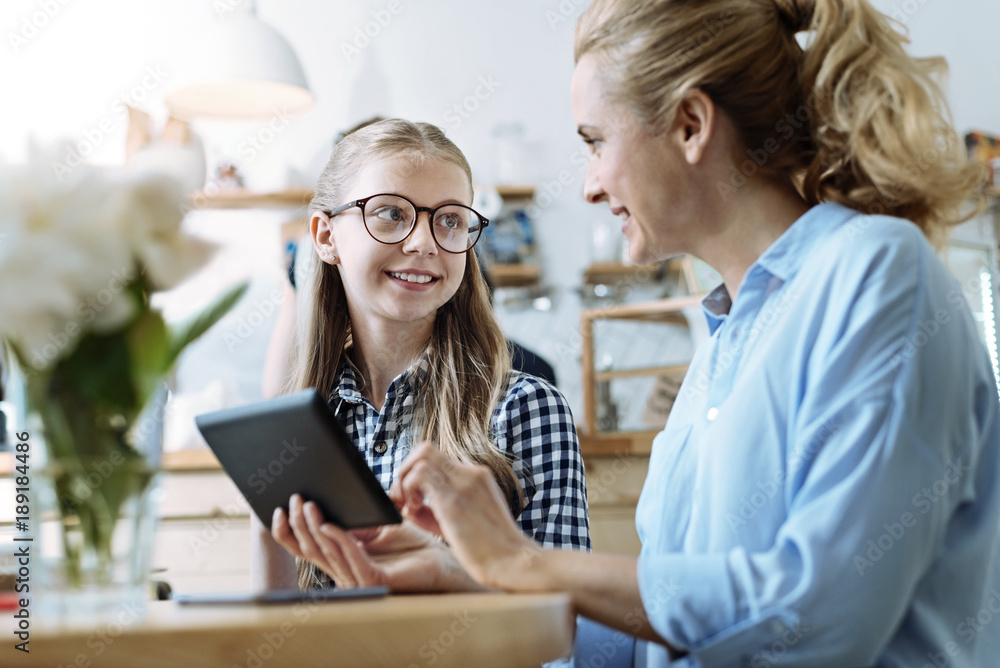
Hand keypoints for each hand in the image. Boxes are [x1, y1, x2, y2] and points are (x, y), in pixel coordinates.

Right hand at [271, 494, 486, 591]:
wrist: (441, 558)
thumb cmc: (411, 542)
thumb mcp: (375, 524)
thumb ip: (352, 520)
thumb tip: (328, 501)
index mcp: (340, 556)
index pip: (303, 546)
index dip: (286, 531)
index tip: (277, 507)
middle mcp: (343, 570)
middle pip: (309, 548)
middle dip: (299, 523)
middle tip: (295, 498)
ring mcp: (357, 578)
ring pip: (327, 553)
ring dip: (316, 528)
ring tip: (309, 505)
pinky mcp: (374, 581)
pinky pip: (352, 559)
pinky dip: (340, 541)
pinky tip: (332, 525)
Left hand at [390, 442, 540, 589]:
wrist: (513, 563)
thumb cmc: (490, 551)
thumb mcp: (461, 523)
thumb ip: (435, 511)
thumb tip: (407, 506)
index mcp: (476, 477)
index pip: (436, 459)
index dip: (415, 473)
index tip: (410, 499)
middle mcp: (471, 473)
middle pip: (426, 449)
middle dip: (405, 470)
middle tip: (403, 500)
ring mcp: (464, 483)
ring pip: (421, 456)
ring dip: (405, 480)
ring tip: (409, 507)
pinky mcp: (454, 499)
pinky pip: (419, 475)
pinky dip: (408, 490)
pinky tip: (414, 512)